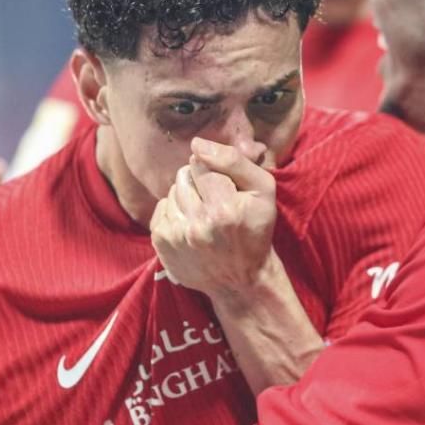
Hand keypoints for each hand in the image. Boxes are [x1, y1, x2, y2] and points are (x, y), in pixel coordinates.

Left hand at [150, 137, 277, 301]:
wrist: (242, 280)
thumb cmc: (255, 230)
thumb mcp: (263, 190)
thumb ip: (234, 161)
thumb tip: (198, 144)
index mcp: (225, 208)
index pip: (201, 163)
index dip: (213, 170)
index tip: (222, 185)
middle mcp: (198, 223)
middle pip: (184, 176)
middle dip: (198, 182)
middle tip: (214, 200)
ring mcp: (177, 235)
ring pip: (172, 191)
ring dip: (186, 197)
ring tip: (204, 214)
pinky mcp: (162, 244)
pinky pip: (161, 208)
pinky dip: (175, 212)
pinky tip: (190, 225)